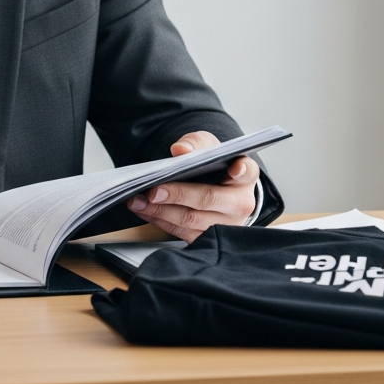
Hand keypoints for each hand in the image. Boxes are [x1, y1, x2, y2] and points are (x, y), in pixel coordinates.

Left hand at [126, 130, 258, 242]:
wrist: (213, 186)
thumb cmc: (212, 166)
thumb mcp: (206, 147)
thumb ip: (195, 144)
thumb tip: (179, 150)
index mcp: (245, 177)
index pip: (246, 172)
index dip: (240, 170)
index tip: (235, 168)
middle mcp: (240, 204)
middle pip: (208, 199)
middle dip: (177, 195)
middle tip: (153, 190)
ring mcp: (226, 226)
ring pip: (191, 220)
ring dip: (160, 210)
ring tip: (138, 200)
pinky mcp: (209, 239)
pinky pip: (181, 233)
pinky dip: (159, 220)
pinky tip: (144, 210)